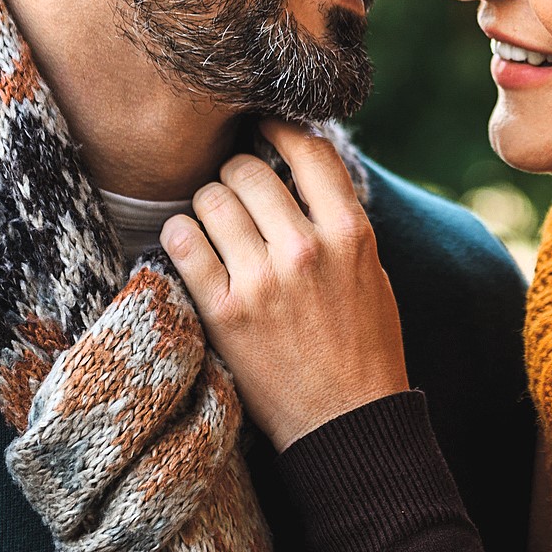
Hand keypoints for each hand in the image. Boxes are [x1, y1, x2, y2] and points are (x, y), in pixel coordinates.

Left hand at [160, 119, 409, 449]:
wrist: (346, 424)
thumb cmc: (363, 345)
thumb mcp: (371, 270)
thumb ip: (338, 218)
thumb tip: (299, 161)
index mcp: (350, 232)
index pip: (308, 147)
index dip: (279, 127)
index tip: (263, 127)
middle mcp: (305, 249)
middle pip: (247, 169)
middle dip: (236, 173)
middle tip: (235, 191)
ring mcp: (262, 280)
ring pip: (210, 198)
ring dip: (207, 204)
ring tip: (215, 223)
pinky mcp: (224, 311)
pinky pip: (183, 240)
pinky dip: (180, 234)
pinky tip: (190, 243)